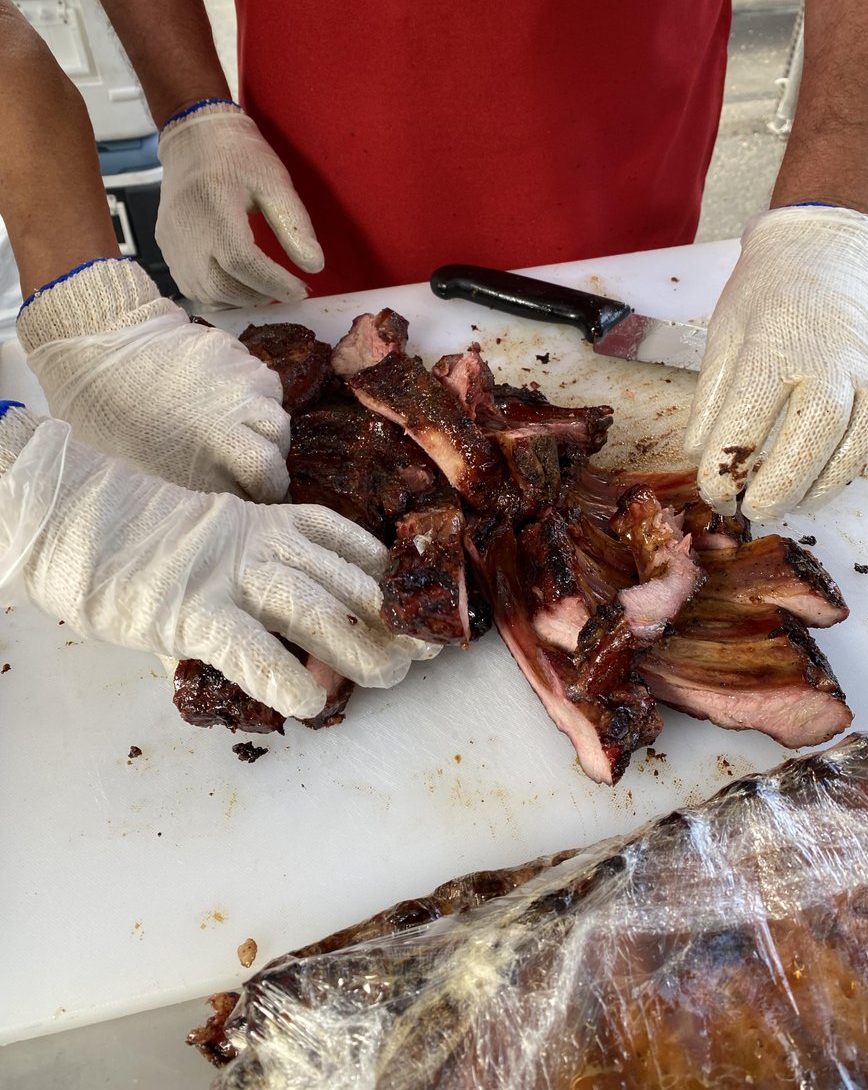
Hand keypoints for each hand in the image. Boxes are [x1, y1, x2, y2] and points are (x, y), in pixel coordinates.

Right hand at [0, 407, 433, 715]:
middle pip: (348, 582)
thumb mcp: (224, 549)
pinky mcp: (195, 610)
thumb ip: (265, 596)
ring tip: (388, 677)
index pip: (355, 548)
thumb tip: (301, 661)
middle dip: (395, 619)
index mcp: (277, 523)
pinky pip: (252, 650)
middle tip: (427, 650)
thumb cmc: (152, 545)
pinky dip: (286, 678)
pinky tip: (311, 702)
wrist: (82, 523)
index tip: (427, 608)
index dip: (396, 581)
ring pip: (316, 611)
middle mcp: (265, 543)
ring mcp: (232, 575)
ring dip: (359, 648)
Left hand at [18, 258, 290, 500]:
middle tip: (251, 464)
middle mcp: (240, 406)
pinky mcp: (229, 345)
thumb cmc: (108, 414)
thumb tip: (219, 498)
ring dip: (265, 420)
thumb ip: (189, 485)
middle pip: (280, 436)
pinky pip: (255, 372)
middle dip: (272, 455)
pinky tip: (227, 397)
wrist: (97, 341)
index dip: (267, 489)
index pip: (268, 474)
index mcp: (218, 441)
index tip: (256, 495)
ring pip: (273, 401)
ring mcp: (239, 371)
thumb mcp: (142, 467)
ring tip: (243, 428)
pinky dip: (250, 390)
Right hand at [156, 102, 322, 305]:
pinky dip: (217, 294)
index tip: (301, 290)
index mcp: (215, 210)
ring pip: (205, 293)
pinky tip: (238, 283)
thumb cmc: (237, 156)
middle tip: (284, 290)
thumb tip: (314, 266)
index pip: (244, 264)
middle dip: (259, 296)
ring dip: (238, 300)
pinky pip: (190, 285)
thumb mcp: (275, 183)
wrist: (192, 137)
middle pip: (222, 286)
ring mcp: (172, 243)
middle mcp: (187, 232)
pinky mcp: (165, 247)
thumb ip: (294, 226)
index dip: (275, 283)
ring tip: (263, 288)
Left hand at [684, 206, 867, 520]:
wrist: (827, 247)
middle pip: (811, 441)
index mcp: (774, 347)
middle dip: (780, 488)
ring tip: (792, 502)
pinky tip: (831, 476)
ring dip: (823, 486)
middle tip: (755, 509)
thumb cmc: (766, 292)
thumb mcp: (723, 335)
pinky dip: (859, 464)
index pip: (748, 423)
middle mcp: (830, 360)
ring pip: (857, 445)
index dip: (728, 470)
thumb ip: (711, 398)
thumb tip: (700, 455)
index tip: (714, 493)